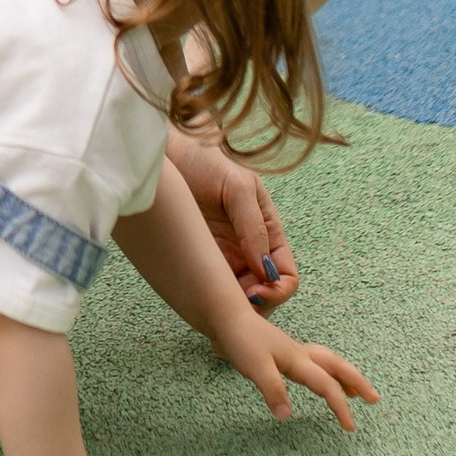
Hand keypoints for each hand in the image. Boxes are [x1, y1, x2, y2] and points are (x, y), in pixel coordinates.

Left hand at [168, 128, 297, 310]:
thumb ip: (254, 226)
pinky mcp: (199, 259)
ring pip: (237, 297)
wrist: (169, 150)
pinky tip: (199, 298)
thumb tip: (265, 269)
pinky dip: (210, 299)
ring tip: (213, 303)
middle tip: (231, 304)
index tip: (256, 293)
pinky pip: (211, 287)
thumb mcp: (238, 186)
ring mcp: (224, 257)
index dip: (277, 291)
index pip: (286, 275)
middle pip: (265, 294)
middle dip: (255, 305)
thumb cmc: (207, 159)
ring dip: (232, 306)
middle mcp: (249, 250)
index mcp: (268, 233)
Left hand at [228, 317, 378, 436]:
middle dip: (357, 382)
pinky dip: (326, 371)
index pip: (327, 386)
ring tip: (355, 391)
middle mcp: (301, 355)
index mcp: (298, 361)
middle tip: (374, 399)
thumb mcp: (255, 367)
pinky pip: (315, 362)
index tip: (350, 427)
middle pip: (337, 367)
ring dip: (344, 375)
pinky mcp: (284, 353)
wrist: (227, 318)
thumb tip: (287, 416)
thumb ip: (272, 390)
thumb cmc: (242, 340)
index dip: (340, 407)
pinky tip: (320, 378)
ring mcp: (293, 352)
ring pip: (328, 362)